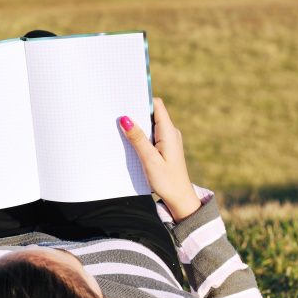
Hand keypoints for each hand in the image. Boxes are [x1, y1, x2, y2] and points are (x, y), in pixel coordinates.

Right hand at [119, 98, 200, 221]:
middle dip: (135, 113)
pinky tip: (129, 143)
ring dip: (136, 127)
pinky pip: (151, 136)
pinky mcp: (165, 148)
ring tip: (119, 129)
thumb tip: (125, 118)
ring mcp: (168, 140)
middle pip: (152, 113)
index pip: (156, 105)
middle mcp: (170, 132)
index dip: (142, 99)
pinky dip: (140, 136)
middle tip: (117, 115)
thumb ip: (137, 139)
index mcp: (169, 132)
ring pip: (150, 125)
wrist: (180, 198)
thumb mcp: (149, 160)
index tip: (126, 99)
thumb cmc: (167, 180)